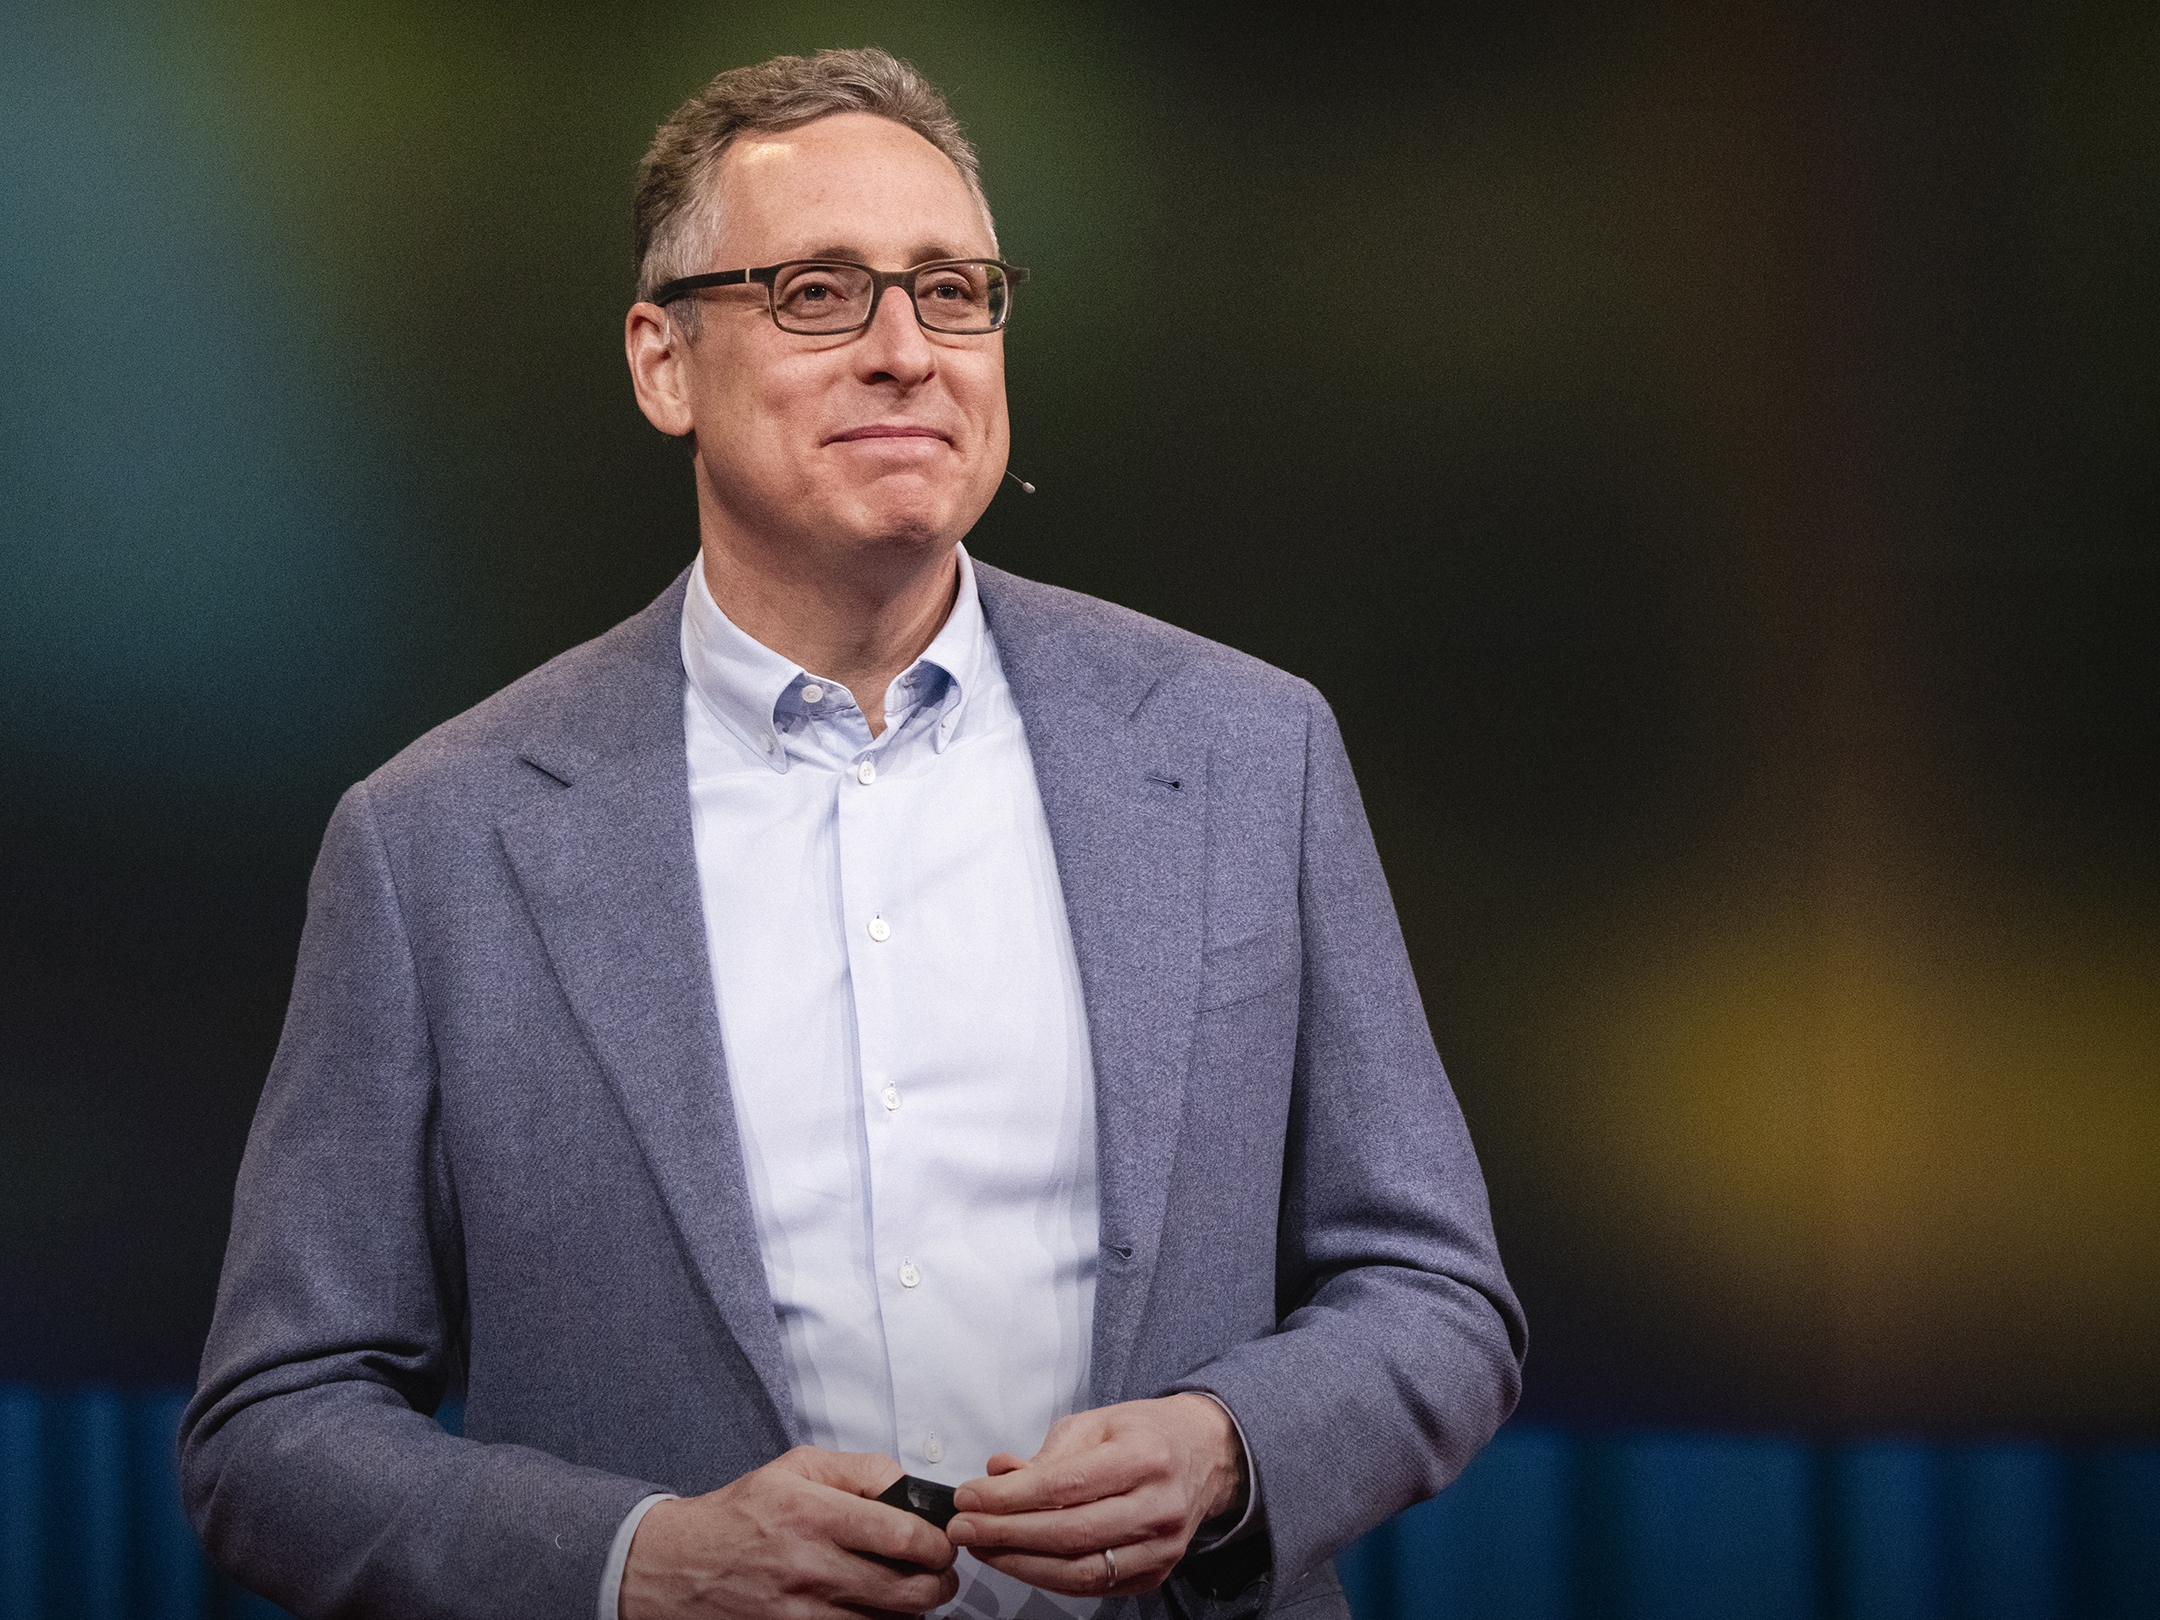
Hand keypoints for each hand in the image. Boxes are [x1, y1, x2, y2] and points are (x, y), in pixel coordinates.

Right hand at [619, 1447, 958, 1618]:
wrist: (678, 1566)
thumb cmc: (741, 1513)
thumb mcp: (797, 1467)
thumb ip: (861, 1470)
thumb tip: (910, 1486)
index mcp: (813, 1514)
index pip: (904, 1537)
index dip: (939, 1544)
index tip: (944, 1542)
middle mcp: (809, 1566)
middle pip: (909, 1592)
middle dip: (940, 1584)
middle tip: (940, 1573)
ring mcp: (802, 1612)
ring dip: (912, 1611)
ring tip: (909, 1591)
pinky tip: (876, 1611)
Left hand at [943, 1394, 1244, 1598]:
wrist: (1204, 1456)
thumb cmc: (1143, 1434)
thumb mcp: (1096, 1424)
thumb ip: (1046, 1455)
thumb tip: (995, 1476)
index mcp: (1145, 1457)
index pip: (1066, 1486)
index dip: (1010, 1497)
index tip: (969, 1497)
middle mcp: (1160, 1506)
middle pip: (1070, 1533)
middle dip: (1006, 1534)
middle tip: (963, 1528)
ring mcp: (1162, 1548)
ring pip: (1080, 1570)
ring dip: (1020, 1564)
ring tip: (982, 1548)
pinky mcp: (1156, 1574)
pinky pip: (1094, 1586)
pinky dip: (1049, 1578)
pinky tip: (1017, 1562)